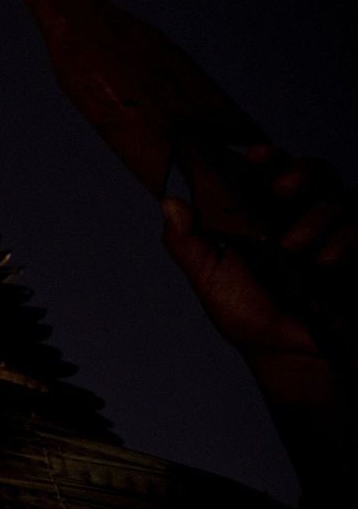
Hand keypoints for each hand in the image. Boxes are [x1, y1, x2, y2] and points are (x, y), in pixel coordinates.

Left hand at [160, 145, 352, 366]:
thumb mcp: (209, 279)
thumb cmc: (246, 313)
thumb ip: (187, 242)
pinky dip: (343, 241)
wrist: (286, 353)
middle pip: (311, 172)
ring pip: (336, 197)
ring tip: (293, 248)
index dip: (267, 157)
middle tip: (281, 189)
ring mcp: (330, 231)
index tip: (257, 154)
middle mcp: (297, 216)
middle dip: (299, 171)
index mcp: (259, 215)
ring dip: (315, 218)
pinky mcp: (356, 248)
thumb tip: (169, 201)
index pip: (267, 172)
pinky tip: (326, 263)